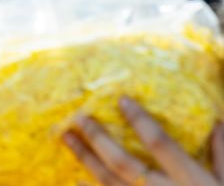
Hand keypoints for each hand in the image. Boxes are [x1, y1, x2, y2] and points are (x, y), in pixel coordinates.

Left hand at [64, 97, 223, 185]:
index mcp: (192, 183)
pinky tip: (73, 179)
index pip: (161, 145)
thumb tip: (217, 123)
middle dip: (99, 139)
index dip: (141, 121)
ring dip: (86, 160)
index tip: (121, 99)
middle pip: (124, 164)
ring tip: (67, 139)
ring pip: (109, 184)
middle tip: (78, 117)